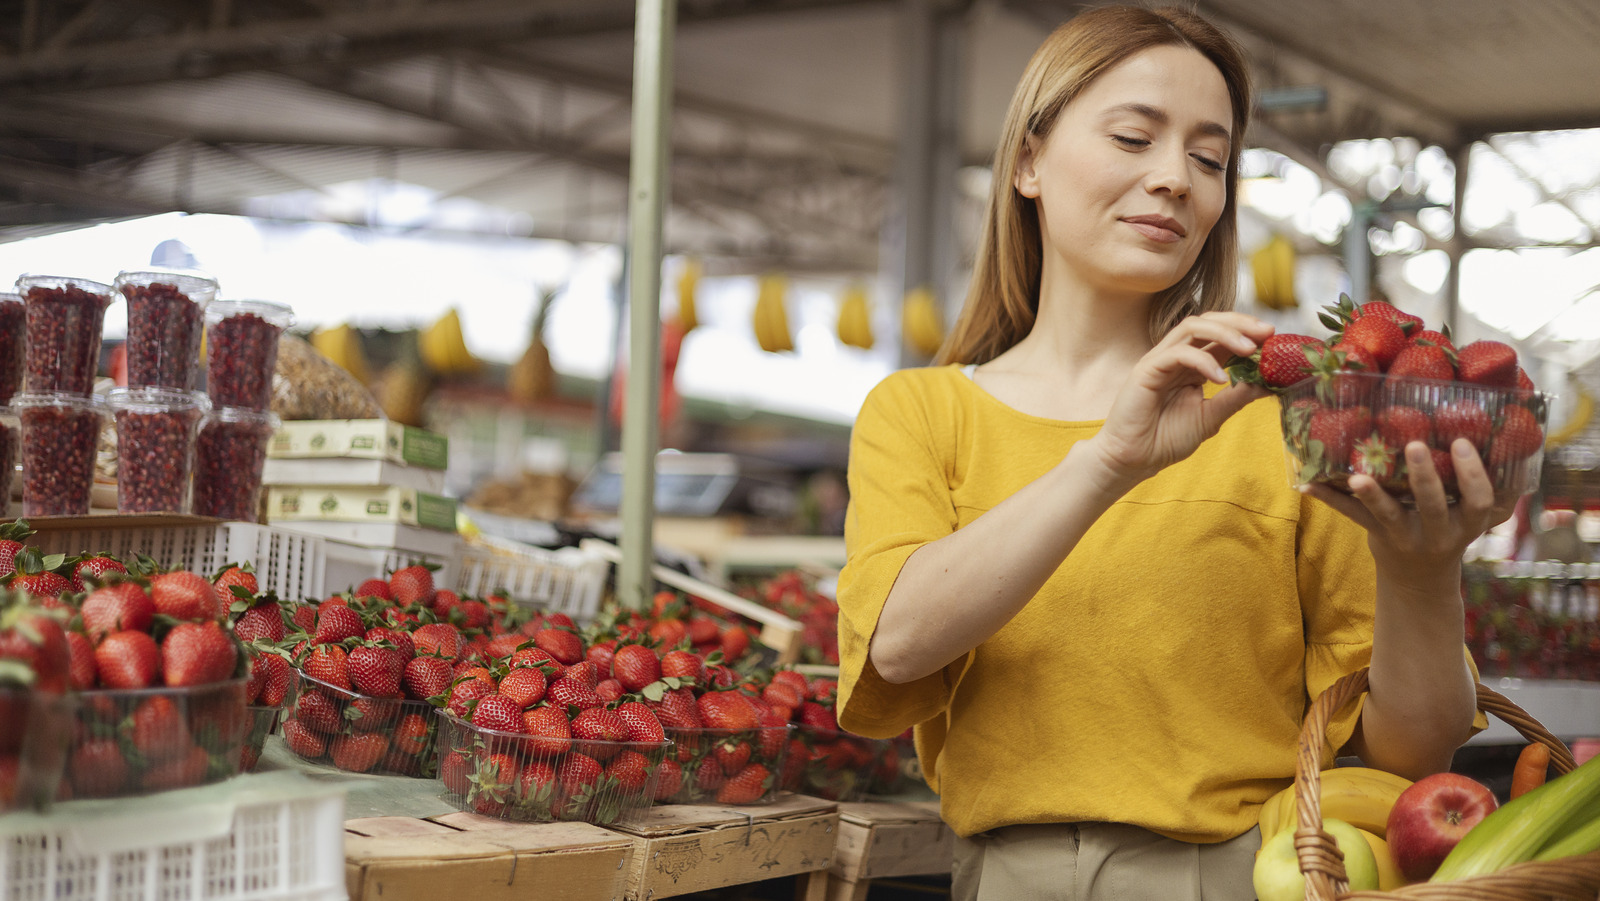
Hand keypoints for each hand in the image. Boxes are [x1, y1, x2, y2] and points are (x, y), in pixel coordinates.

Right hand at [1088, 312, 1274, 488]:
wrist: (1133, 459)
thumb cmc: (1165, 439)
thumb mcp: (1211, 416)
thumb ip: (1236, 397)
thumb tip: (1269, 383)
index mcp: (1192, 365)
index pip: (1221, 336)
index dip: (1247, 332)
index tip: (1274, 338)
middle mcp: (1176, 355)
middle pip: (1209, 322)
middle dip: (1240, 323)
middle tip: (1268, 332)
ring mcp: (1160, 359)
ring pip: (1193, 327)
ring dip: (1225, 333)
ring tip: (1250, 349)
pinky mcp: (1146, 369)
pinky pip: (1177, 353)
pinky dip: (1203, 360)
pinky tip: (1221, 378)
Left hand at [1303, 438, 1513, 580]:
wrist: (1420, 579)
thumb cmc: (1449, 528)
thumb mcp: (1472, 515)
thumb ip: (1482, 485)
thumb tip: (1497, 430)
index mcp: (1467, 524)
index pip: (1478, 501)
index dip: (1472, 474)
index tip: (1461, 443)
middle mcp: (1437, 533)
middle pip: (1432, 505)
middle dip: (1424, 477)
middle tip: (1414, 446)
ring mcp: (1404, 536)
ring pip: (1388, 516)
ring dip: (1372, 495)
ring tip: (1356, 477)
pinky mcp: (1376, 535)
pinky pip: (1351, 516)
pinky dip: (1328, 498)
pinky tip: (1306, 484)